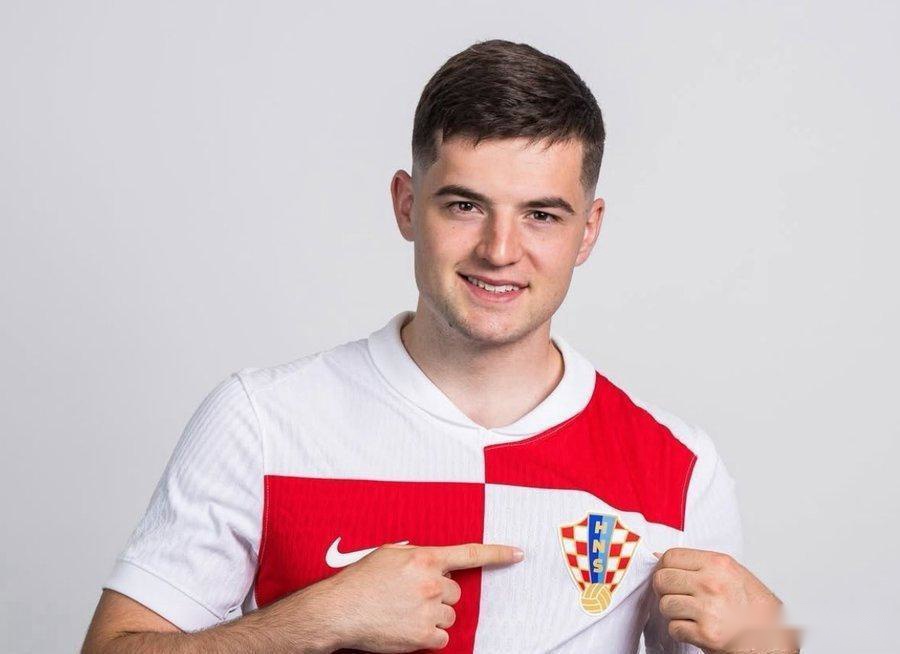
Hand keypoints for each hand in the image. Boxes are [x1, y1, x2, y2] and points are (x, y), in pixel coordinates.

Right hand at [317, 542, 523, 652]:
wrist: (339, 610)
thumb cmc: (360, 581)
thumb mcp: (389, 553)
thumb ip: (417, 554)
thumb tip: (434, 562)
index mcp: (425, 558)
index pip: (470, 554)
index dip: (498, 553)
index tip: (518, 554)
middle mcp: (432, 583)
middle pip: (455, 592)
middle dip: (439, 595)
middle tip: (411, 597)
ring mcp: (429, 611)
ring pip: (449, 616)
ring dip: (434, 616)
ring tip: (405, 613)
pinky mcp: (424, 636)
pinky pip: (442, 638)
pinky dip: (429, 636)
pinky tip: (407, 628)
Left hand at [652, 548, 799, 653]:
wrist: (774, 640)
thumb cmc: (756, 609)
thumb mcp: (732, 574)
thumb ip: (699, 564)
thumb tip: (659, 557)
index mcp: (718, 564)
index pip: (671, 556)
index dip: (663, 567)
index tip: (667, 575)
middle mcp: (712, 584)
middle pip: (662, 579)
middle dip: (665, 590)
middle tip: (678, 597)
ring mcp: (708, 609)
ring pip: (665, 604)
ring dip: (674, 613)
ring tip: (691, 615)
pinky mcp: (706, 634)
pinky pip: (674, 628)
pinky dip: (681, 631)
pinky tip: (696, 629)